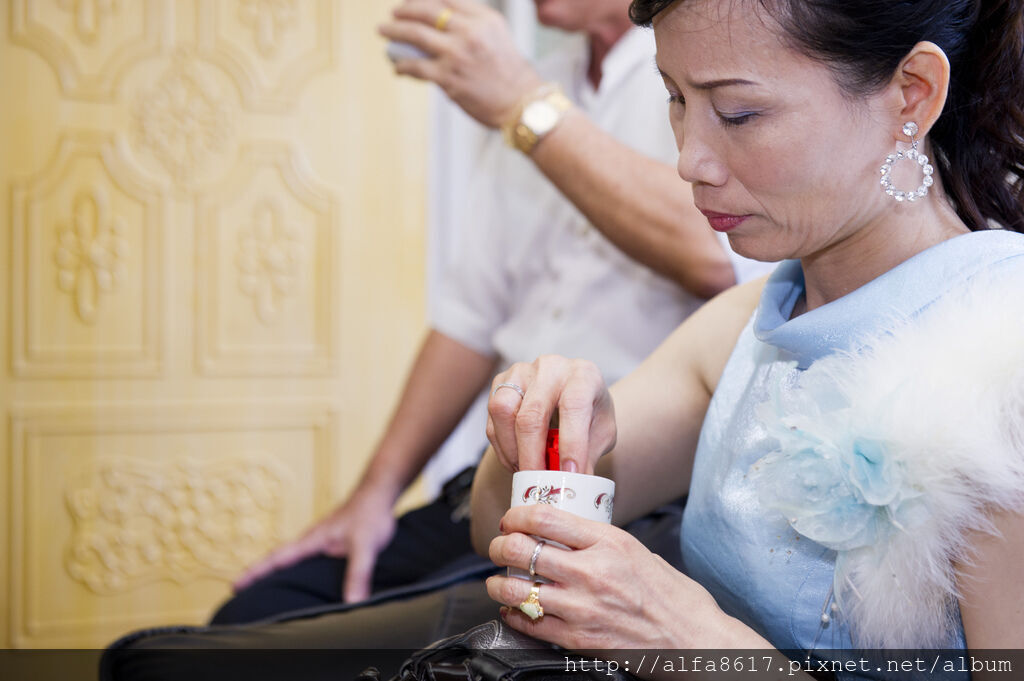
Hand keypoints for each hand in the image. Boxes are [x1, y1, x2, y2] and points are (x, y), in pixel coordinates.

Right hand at [233, 488, 395, 602]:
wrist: (380, 492)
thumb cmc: (369, 512)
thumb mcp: (365, 546)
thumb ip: (358, 573)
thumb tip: (352, 602)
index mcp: (312, 540)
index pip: (277, 558)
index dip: (256, 572)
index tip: (235, 585)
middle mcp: (312, 540)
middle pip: (279, 559)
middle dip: (259, 574)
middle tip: (239, 592)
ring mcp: (321, 541)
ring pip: (293, 558)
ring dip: (277, 571)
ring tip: (265, 590)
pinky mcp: (332, 542)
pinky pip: (308, 558)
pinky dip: (298, 569)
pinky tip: (304, 579)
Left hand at [378, 0, 545, 127]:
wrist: (523, 105)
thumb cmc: (512, 75)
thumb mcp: (498, 36)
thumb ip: (473, 24)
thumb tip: (441, 21)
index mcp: (484, 19)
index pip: (446, 0)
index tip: (412, 3)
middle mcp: (470, 32)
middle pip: (426, 11)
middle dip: (404, 10)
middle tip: (394, 14)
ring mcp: (457, 55)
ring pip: (415, 35)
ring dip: (394, 32)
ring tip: (384, 31)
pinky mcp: (448, 78)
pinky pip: (415, 66)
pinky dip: (402, 65)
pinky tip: (398, 66)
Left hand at [486, 505, 729, 649]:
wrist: (693, 640)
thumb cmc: (672, 596)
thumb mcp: (636, 550)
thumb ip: (597, 540)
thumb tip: (561, 530)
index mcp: (608, 542)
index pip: (544, 518)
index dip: (516, 515)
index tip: (511, 519)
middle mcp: (591, 572)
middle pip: (522, 549)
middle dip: (500, 546)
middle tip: (500, 547)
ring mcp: (582, 608)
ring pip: (516, 588)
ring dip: (498, 582)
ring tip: (499, 579)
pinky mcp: (578, 640)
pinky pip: (528, 623)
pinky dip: (513, 614)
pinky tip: (514, 608)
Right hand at [487, 355, 615, 473]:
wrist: (572, 394)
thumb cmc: (589, 412)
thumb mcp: (602, 433)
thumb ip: (589, 455)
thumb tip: (576, 486)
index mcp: (584, 375)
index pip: (574, 405)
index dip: (572, 442)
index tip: (570, 474)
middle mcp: (551, 367)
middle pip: (533, 411)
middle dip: (533, 454)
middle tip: (538, 483)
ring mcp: (522, 371)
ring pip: (503, 409)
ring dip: (511, 449)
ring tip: (525, 471)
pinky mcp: (501, 382)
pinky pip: (492, 417)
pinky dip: (502, 446)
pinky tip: (516, 461)